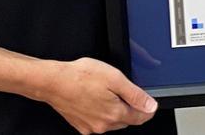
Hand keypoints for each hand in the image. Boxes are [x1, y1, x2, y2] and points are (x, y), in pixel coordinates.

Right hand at [40, 58, 156, 133]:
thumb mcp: (114, 78)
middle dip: (130, 108)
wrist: (53, 82)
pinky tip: (94, 98)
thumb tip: (150, 106)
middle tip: (124, 91)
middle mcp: (103, 125)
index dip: (148, 108)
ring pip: (112, 121)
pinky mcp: (80, 125)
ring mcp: (91, 127)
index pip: (141, 117)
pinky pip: (97, 122)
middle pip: (127, 120)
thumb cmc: (80, 77)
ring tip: (107, 92)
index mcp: (115, 113)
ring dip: (115, 110)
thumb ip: (135, 94)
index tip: (149, 102)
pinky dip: (100, 112)